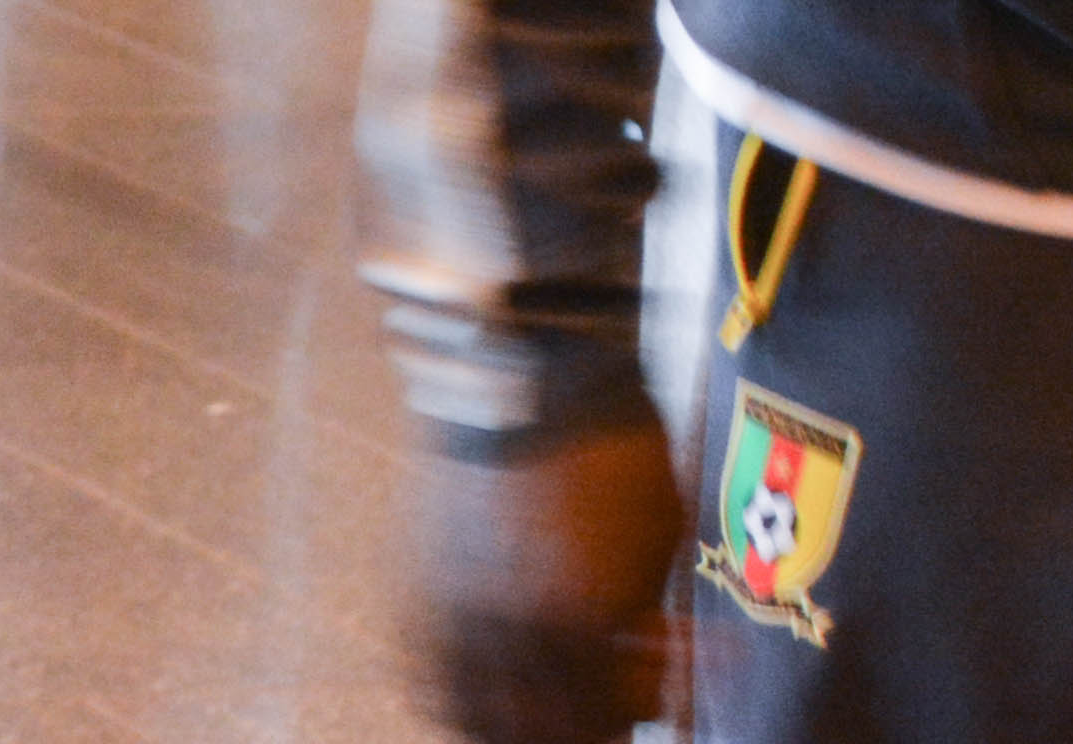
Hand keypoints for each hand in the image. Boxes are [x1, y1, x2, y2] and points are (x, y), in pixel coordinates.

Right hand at [407, 419, 684, 743]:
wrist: (532, 366)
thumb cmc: (615, 442)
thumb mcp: (658, 533)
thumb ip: (647, 616)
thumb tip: (649, 669)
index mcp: (578, 619)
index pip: (600, 721)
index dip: (629, 721)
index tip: (648, 711)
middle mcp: (506, 628)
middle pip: (531, 734)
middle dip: (572, 731)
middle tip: (596, 717)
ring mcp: (451, 608)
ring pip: (466, 717)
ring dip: (505, 726)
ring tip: (536, 714)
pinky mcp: (415, 584)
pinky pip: (424, 672)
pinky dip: (455, 693)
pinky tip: (486, 681)